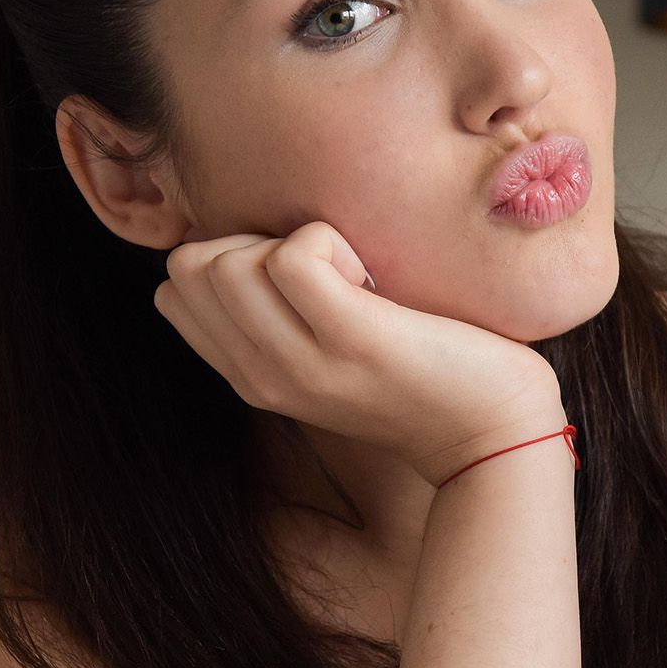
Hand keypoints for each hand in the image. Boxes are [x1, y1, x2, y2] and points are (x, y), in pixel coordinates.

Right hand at [153, 222, 564, 486]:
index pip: (174, 289)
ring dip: (293, 241)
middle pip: (189, 265)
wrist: (492, 428)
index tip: (298, 276)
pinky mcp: (352, 342)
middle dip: (250, 241)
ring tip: (353, 278)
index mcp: (250, 373)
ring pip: (226, 261)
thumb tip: (250, 240)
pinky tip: (373, 280)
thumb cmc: (420, 366)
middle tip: (327, 272)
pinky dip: (332, 242)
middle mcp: (262, 375)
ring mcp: (302, 363)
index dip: (228, 255)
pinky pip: (295, 256)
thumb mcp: (326, 346)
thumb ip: (278, 310)